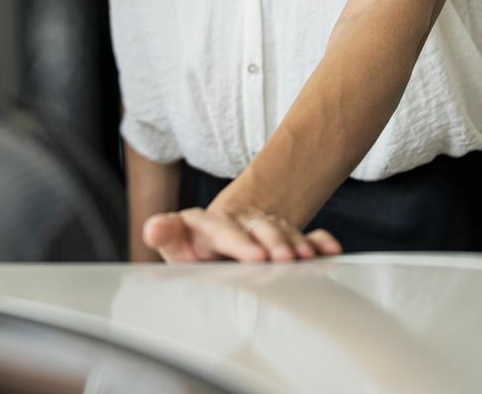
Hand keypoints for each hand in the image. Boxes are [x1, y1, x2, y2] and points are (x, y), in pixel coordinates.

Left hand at [141, 202, 342, 263]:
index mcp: (210, 224)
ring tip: (305, 258)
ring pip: (282, 231)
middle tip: (283, 258)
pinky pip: (305, 234)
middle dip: (272, 241)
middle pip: (258, 228)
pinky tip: (330, 251)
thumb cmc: (192, 246)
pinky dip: (318, 242)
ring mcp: (264, 227)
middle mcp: (239, 222)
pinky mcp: (283, 234)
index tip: (256, 257)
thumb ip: (165, 233)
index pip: (224, 229)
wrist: (218, 237)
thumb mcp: (175, 242)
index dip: (240, 242)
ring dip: (295, 243)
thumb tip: (152, 228)